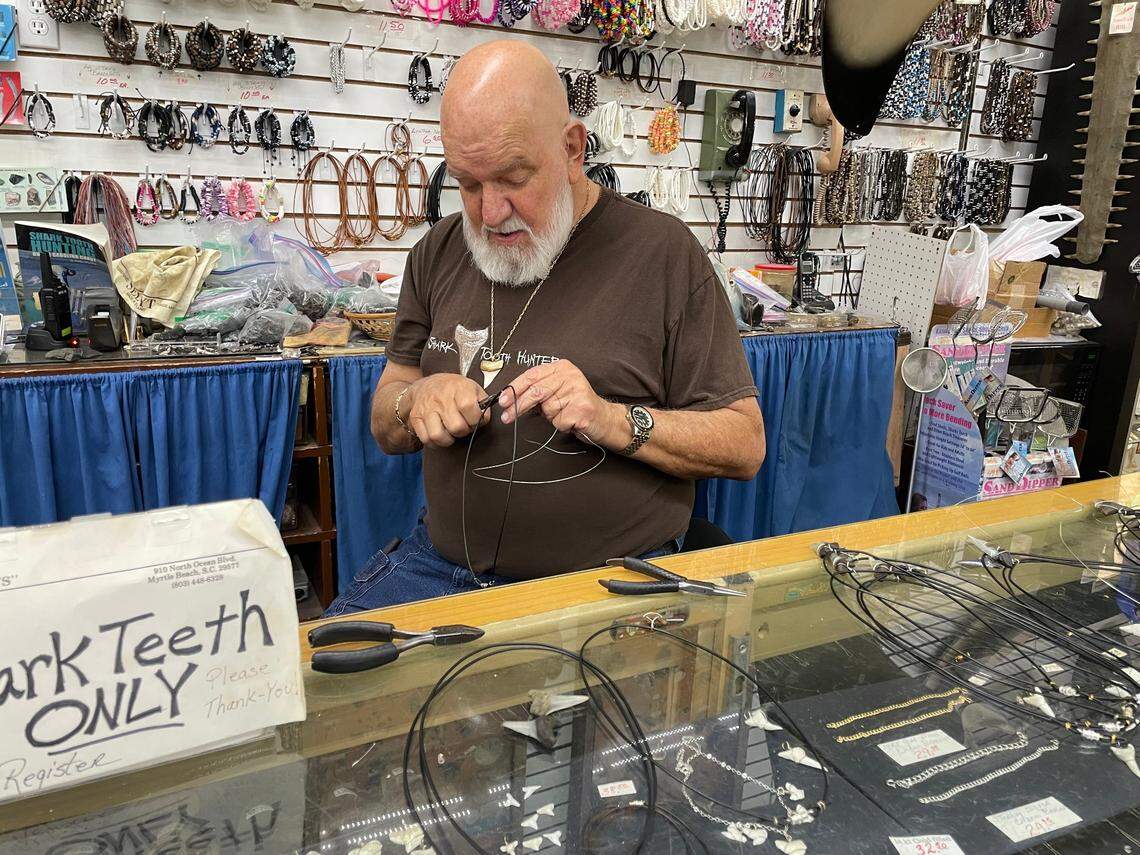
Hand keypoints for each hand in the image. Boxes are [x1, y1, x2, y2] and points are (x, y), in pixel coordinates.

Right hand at [406, 374, 490, 447]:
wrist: (428, 385)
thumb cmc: (455, 390)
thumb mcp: (472, 388)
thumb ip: (483, 402)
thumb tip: (485, 417)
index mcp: (458, 387)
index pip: (469, 408)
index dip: (477, 419)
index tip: (477, 419)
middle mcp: (440, 398)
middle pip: (456, 427)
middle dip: (464, 431)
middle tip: (464, 426)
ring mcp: (426, 408)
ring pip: (438, 435)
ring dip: (449, 439)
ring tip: (452, 432)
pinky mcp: (415, 418)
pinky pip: (426, 439)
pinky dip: (435, 443)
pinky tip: (441, 435)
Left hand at [498, 360, 627, 448]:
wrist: (604, 418)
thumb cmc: (576, 405)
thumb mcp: (556, 392)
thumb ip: (537, 391)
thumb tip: (509, 399)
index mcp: (561, 367)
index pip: (531, 375)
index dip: (514, 389)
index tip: (502, 400)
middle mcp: (570, 375)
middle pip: (536, 391)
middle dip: (519, 406)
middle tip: (507, 417)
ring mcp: (577, 390)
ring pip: (547, 409)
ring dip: (550, 417)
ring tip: (563, 413)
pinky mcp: (582, 408)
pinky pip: (558, 421)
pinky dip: (561, 425)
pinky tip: (571, 420)